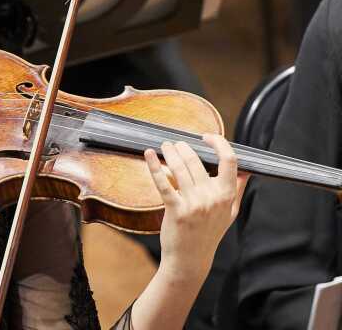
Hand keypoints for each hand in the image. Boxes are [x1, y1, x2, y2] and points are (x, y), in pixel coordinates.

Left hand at [144, 134, 248, 282]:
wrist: (190, 258)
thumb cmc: (209, 233)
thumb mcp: (230, 213)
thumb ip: (237, 190)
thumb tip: (246, 171)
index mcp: (227, 195)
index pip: (230, 160)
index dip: (219, 143)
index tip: (207, 137)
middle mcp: (212, 197)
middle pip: (197, 160)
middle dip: (183, 147)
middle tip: (175, 143)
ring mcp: (194, 204)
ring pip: (180, 168)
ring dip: (170, 152)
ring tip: (165, 146)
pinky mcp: (176, 210)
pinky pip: (163, 182)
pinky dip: (155, 166)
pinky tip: (148, 154)